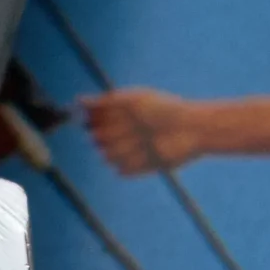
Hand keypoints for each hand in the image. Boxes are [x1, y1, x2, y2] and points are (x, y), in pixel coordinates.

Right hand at [79, 88, 203, 174]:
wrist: (190, 130)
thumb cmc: (164, 109)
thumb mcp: (134, 100)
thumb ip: (106, 101)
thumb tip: (78, 101)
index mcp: (118, 116)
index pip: (92, 120)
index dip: (96, 119)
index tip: (112, 114)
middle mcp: (120, 134)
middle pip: (97, 139)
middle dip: (112, 133)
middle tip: (135, 126)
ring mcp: (128, 152)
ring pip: (107, 156)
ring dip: (123, 147)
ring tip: (145, 140)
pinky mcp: (136, 168)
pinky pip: (121, 170)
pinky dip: (132, 162)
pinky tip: (149, 153)